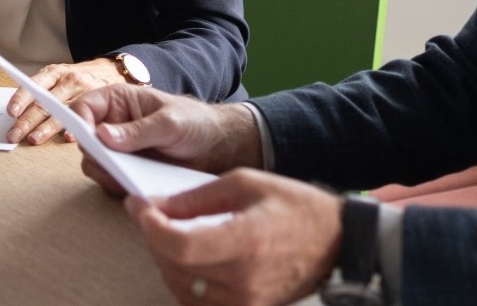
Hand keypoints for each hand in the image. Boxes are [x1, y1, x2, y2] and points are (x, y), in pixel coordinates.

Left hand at [5, 58, 130, 144]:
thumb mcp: (59, 74)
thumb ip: (42, 90)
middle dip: (27, 121)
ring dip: (45, 129)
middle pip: (45, 103)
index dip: (22, 99)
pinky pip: (83, 118)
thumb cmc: (78, 76)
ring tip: (33, 139)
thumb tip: (17, 113)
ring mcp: (83, 92)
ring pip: (61, 113)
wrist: (111, 70)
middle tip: (14, 135)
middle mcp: (68, 81)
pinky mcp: (97, 103)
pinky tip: (66, 137)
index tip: (12, 112)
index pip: (34, 86)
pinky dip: (74, 129)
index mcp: (55, 72)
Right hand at [69, 86, 263, 192]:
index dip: (79, 124)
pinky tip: (137, 186)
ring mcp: (118, 150)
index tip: (89, 141)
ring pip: (94, 164)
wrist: (216, 146)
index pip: (83, 108)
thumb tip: (102, 135)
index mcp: (117, 101)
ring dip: (106, 173)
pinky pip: (111, 181)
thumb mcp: (169, 123)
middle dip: (95, 155)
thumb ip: (137, 131)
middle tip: (113, 166)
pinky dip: (119, 186)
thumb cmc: (194, 122)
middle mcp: (112, 124)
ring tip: (128, 178)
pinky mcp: (127, 170)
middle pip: (84, 141)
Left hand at [125, 169, 340, 305]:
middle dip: (153, 237)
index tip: (139, 206)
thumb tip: (155, 206)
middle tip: (149, 213)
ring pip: (179, 288)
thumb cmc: (294, 207)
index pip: (179, 245)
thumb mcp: (246, 184)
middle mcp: (244, 281)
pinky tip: (186, 259)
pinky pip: (197, 304)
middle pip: (174, 267)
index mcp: (245, 242)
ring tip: (168, 233)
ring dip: (165, 260)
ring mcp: (247, 303)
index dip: (150, 226)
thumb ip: (196, 198)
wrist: (337, 244)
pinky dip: (183, 281)